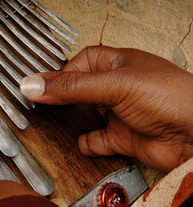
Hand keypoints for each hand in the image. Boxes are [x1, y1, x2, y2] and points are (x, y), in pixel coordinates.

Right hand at [20, 46, 192, 170]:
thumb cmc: (171, 97)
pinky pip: (94, 140)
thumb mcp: (114, 84)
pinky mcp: (120, 137)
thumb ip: (72, 87)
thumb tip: (35, 84)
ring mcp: (117, 113)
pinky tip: (82, 141)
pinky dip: (86, 143)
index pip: (78, 63)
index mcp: (115, 65)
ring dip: (70, 121)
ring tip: (53, 122)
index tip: (40, 85)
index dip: (59, 73)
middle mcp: (115, 88)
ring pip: (83, 115)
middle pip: (78, 90)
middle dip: (61, 98)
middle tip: (41, 104)